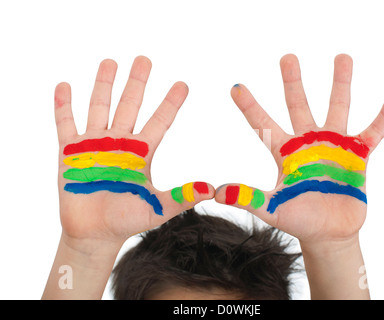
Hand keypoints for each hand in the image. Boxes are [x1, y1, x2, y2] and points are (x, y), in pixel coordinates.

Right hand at [55, 56, 213, 246]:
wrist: (94, 234)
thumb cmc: (127, 221)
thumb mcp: (157, 208)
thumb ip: (182, 197)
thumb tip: (212, 189)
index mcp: (142, 153)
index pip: (160, 121)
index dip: (171, 102)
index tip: (183, 84)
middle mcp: (120, 143)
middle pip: (130, 105)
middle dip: (137, 83)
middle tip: (145, 59)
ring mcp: (94, 144)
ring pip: (100, 107)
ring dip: (104, 84)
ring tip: (110, 61)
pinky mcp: (69, 152)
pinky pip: (66, 123)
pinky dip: (64, 105)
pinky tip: (65, 85)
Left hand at [215, 54, 383, 244]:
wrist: (327, 232)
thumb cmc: (298, 218)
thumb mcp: (272, 208)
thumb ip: (248, 198)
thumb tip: (217, 193)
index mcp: (285, 152)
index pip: (263, 124)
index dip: (249, 106)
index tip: (235, 87)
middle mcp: (308, 142)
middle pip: (298, 105)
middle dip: (292, 82)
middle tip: (287, 57)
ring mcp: (334, 145)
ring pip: (337, 107)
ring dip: (339, 83)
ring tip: (342, 57)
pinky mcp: (358, 155)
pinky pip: (373, 132)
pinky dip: (383, 117)